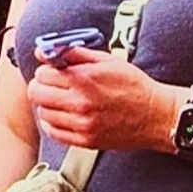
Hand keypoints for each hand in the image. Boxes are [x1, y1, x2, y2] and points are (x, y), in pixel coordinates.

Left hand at [25, 46, 176, 151]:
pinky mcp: (85, 140)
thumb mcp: (107, 60)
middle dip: (41, 86)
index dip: (46, 70)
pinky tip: (62, 115)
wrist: (156, 115)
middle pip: (36, 93)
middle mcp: (80, 102)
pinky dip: (52, 123)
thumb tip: (43, 51)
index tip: (52, 71)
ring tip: (61, 100)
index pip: (43, 73)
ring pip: (43, 112)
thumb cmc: (133, 85)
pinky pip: (53, 132)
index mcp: (85, 79)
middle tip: (51, 85)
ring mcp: (82, 124)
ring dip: (47, 104)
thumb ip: (73, 53)